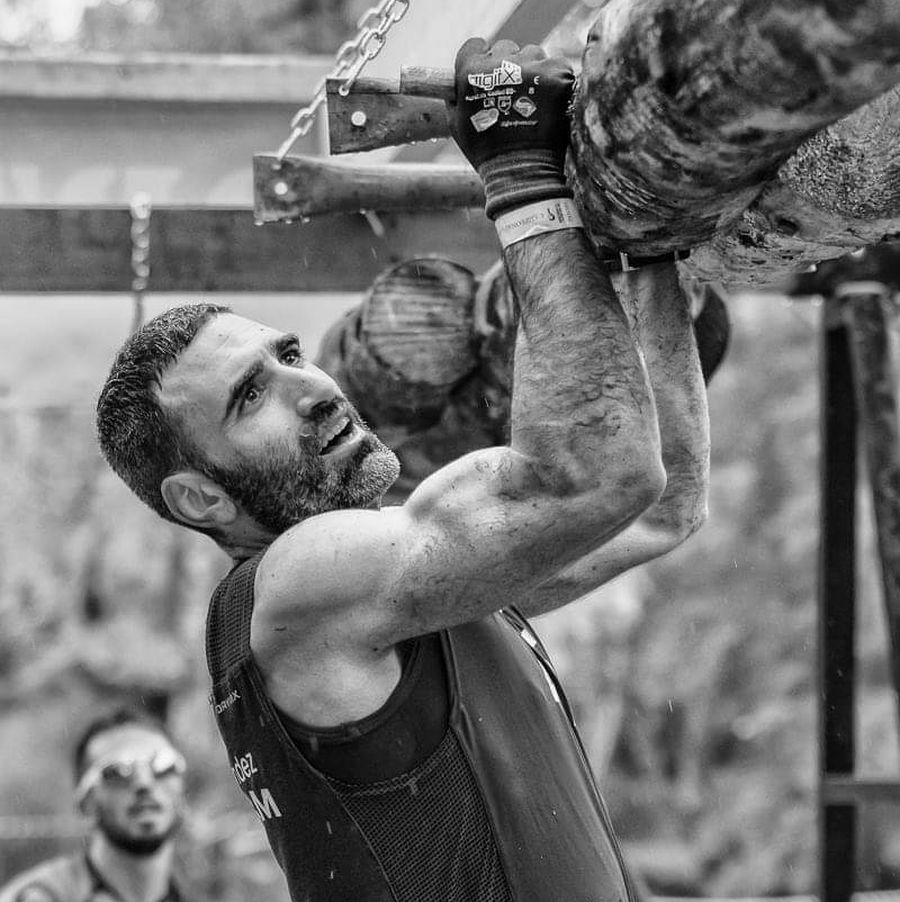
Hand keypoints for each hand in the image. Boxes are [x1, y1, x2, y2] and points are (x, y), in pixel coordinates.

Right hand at [447, 38, 575, 218]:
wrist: (522, 174)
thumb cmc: (487, 154)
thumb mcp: (457, 125)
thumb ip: (455, 95)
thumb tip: (454, 79)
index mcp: (472, 73)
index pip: (476, 46)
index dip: (482, 60)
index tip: (489, 75)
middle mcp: (501, 65)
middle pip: (506, 49)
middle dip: (509, 68)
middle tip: (513, 95)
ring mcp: (532, 69)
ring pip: (533, 55)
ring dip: (533, 73)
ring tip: (533, 104)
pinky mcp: (557, 77)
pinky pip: (556, 68)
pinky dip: (555, 84)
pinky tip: (549, 106)